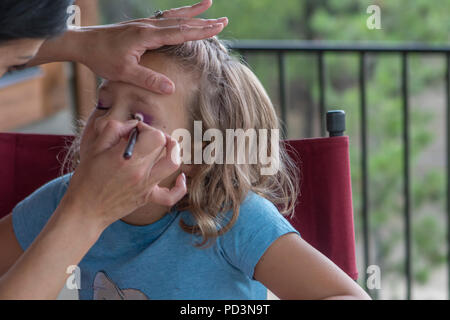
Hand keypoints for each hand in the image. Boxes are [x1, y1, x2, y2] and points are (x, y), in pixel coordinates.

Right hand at [63, 118, 186, 230]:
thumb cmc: (86, 178)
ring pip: (173, 164)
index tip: (135, 131)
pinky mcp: (147, 198)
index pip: (154, 135)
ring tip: (167, 146)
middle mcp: (140, 172)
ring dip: (174, 152)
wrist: (84, 210)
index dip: (147, 128)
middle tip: (146, 137)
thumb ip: (114, 129)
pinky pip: (171, 195)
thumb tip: (133, 125)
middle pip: (164, 145)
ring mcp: (146, 186)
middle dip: (157, 136)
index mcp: (127, 158)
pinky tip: (181, 177)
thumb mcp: (94, 147)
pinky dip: (180, 187)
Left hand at [76, 0, 227, 93]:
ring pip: (174, 16)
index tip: (218, 28)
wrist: (83, 43)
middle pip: (182, 21)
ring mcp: (144, 24)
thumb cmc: (102, 58)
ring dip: (193, 12)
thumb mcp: (124, 72)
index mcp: (147, 36)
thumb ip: (148, 79)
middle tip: (224, 20)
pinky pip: (164, 17)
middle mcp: (148, 26)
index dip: (201, 31)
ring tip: (208, 4)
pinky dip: (177, 14)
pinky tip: (182, 14)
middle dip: (204, 21)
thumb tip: (171, 87)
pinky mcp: (140, 26)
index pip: (180, 32)